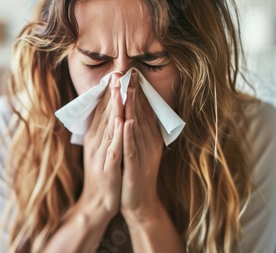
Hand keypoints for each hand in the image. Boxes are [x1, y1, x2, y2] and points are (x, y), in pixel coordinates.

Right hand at [78, 74, 123, 219]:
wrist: (98, 202)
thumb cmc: (104, 174)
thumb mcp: (102, 150)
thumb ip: (106, 131)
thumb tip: (113, 112)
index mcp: (95, 137)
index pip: (102, 110)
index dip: (110, 91)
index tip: (117, 73)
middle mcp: (95, 142)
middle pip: (104, 114)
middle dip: (112, 93)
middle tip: (118, 72)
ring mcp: (100, 155)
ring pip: (108, 127)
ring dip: (114, 108)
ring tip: (120, 89)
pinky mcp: (107, 168)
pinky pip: (113, 148)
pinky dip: (117, 135)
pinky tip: (121, 122)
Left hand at [120, 72, 163, 219]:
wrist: (138, 203)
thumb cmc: (135, 174)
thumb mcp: (138, 149)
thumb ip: (137, 131)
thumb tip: (132, 111)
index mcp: (148, 138)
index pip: (143, 111)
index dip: (137, 92)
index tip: (132, 73)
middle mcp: (148, 144)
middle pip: (141, 114)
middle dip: (135, 93)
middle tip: (130, 72)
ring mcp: (143, 155)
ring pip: (137, 127)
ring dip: (133, 108)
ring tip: (129, 89)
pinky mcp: (135, 168)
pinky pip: (132, 149)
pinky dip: (129, 135)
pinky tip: (126, 121)